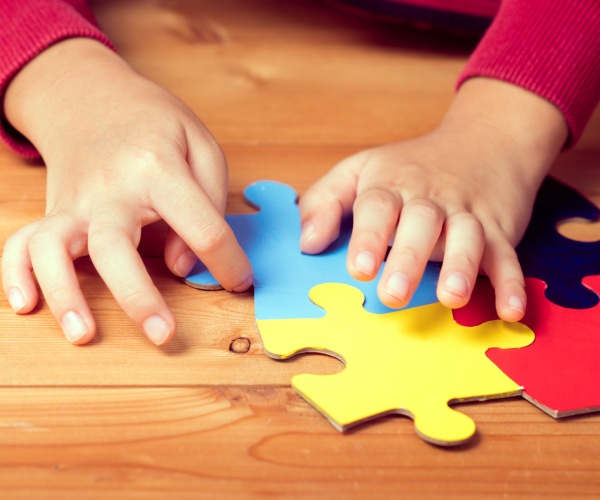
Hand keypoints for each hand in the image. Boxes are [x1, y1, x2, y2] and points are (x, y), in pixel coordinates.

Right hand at [2, 39, 251, 344]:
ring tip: (83, 335)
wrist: (92, 95)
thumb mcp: (200, 145)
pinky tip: (26, 304)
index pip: (200, 227)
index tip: (240, 281)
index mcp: (157, 168)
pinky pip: (22, 242)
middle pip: (114, 247)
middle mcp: (109, 188)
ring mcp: (74, 201)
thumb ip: (207, 202)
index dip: (228, 262)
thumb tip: (184, 264)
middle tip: (164, 336)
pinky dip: (15, 274)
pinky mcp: (53, 211)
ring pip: (55, 249)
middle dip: (139, 297)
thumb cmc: (155, 124)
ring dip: (65, 294)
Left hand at [299, 78, 567, 320]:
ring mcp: (467, 214)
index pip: (377, 207)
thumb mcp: (361, 170)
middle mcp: (430, 199)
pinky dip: (512, 282)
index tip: (358, 268)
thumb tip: (307, 243)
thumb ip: (326, 201)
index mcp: (391, 185)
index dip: (368, 236)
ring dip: (460, 266)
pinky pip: (507, 255)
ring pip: (466, 237)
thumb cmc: (410, 165)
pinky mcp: (500, 230)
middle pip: (420, 223)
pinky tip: (511, 310)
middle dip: (407, 258)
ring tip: (451, 297)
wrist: (484, 140)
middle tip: (393, 294)